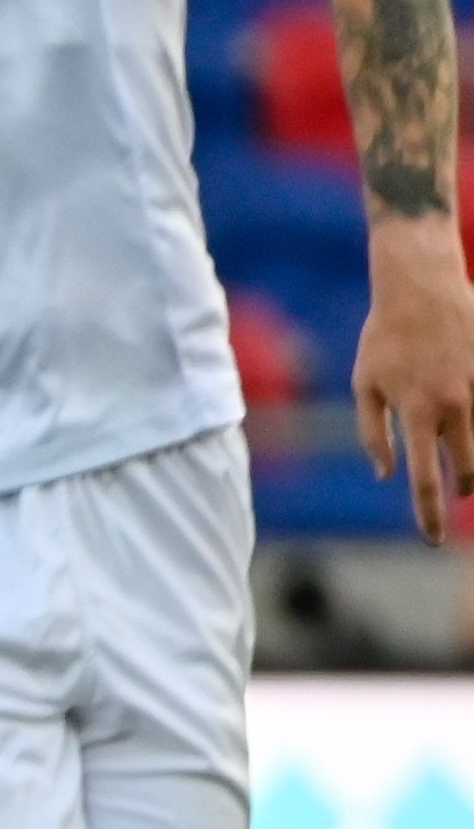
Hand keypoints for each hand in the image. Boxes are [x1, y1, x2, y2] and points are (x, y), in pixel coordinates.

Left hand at [356, 265, 473, 544]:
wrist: (421, 287)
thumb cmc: (385, 338)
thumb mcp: (365, 385)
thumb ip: (373, 434)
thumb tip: (387, 475)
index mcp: (416, 412)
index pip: (423, 478)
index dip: (430, 514)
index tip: (433, 541)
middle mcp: (454, 404)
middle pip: (468, 465)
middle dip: (465, 486)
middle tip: (461, 494)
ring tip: (469, 467)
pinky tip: (467, 422)